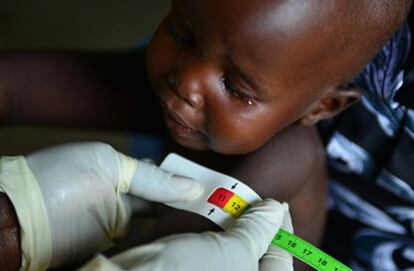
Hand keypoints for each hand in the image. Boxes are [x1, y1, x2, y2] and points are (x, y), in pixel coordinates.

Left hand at [0, 142, 202, 269]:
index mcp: (125, 174)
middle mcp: (125, 201)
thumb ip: (151, 178)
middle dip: (188, 210)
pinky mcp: (110, 250)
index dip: (187, 185)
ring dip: (177, 230)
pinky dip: (159, 248)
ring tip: (207, 233)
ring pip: (156, 230)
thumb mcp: (109, 166)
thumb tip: (192, 185)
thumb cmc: (61, 177)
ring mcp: (118, 228)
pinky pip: (140, 249)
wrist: (21, 215)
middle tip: (217, 217)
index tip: (214, 193)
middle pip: (164, 207)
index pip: (164, 180)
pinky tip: (180, 247)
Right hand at [80, 199, 292, 270]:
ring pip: (235, 248)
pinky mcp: (195, 266)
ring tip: (240, 203)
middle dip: (260, 226)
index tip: (279, 206)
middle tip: (261, 202)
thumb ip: (259, 230)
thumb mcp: (232, 251)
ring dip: (238, 225)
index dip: (283, 229)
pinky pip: (214, 246)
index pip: (280, 260)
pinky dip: (217, 229)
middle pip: (258, 254)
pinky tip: (216, 213)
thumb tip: (275, 210)